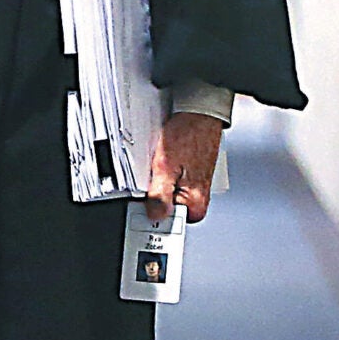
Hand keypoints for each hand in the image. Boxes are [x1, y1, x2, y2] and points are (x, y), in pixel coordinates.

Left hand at [146, 110, 222, 225]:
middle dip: (152, 196)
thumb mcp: (164, 167)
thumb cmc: (188, 136)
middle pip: (163, 210)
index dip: (148, 213)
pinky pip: (169, 184)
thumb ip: (159, 196)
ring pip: (164, 195)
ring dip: (155, 184)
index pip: (165, 224)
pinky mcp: (188, 178)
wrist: (199, 115)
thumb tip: (153, 217)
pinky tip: (160, 163)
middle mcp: (197, 200)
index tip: (139, 206)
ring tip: (158, 165)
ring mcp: (192, 189)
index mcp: (195, 205)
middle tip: (151, 177)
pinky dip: (161, 176)